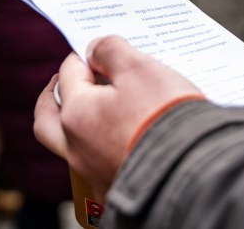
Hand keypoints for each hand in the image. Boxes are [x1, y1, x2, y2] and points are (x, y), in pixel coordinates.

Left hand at [34, 36, 202, 200]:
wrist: (196, 172)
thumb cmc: (165, 116)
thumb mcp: (139, 68)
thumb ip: (111, 51)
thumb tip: (95, 50)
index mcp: (75, 114)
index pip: (69, 73)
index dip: (85, 57)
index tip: (100, 51)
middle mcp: (76, 149)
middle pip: (48, 119)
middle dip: (53, 97)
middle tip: (61, 83)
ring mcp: (94, 175)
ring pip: (71, 147)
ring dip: (77, 126)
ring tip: (97, 111)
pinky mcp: (115, 193)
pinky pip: (99, 169)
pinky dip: (102, 152)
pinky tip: (120, 143)